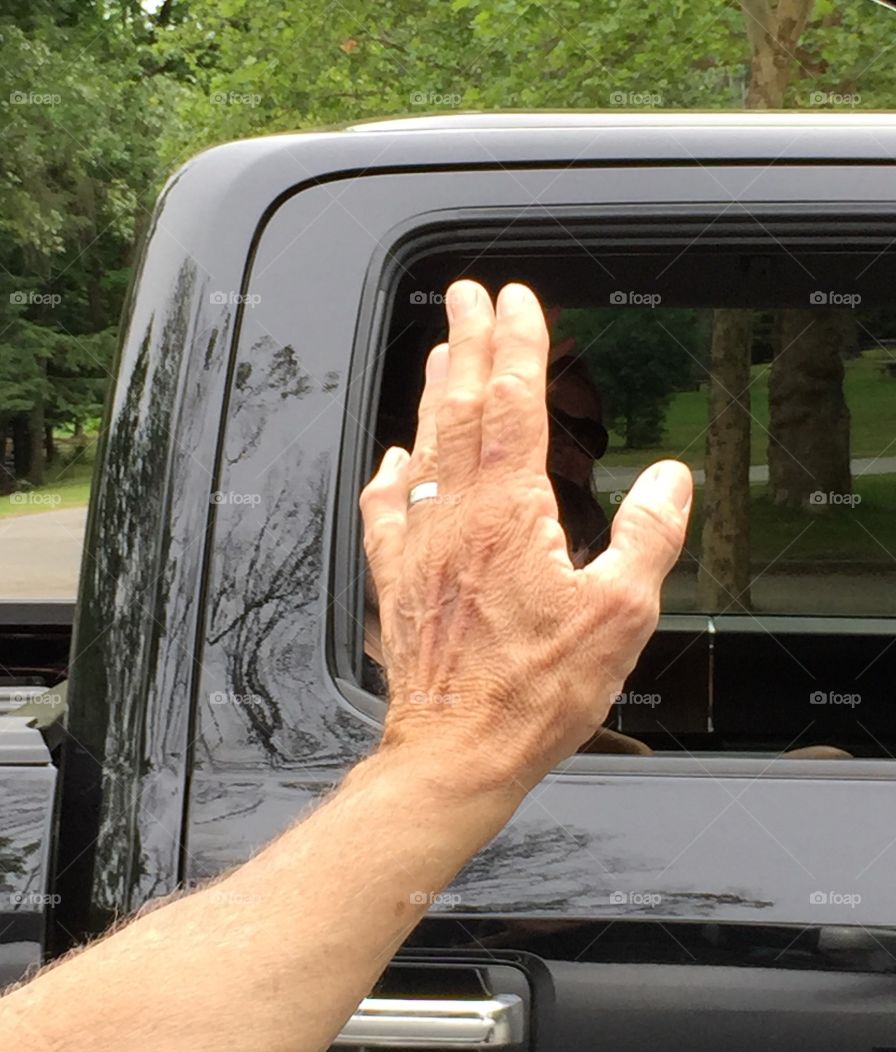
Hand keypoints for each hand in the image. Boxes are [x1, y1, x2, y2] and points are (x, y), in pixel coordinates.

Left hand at [359, 280, 691, 795]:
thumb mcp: (620, 616)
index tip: (516, 300)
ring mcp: (418, 545)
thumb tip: (672, 481)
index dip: (516, 345)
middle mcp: (456, 515)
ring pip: (424, 447)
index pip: (513, 403)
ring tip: (438, 352)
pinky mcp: (398, 579)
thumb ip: (648, 538)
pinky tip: (394, 458)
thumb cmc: (534, 692)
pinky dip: (391, 475)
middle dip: (466, 343)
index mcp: (510, 512)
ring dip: (432, 394)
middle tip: (467, 296)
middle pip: (459, 408)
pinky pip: (385, 511)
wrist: (456, 749)